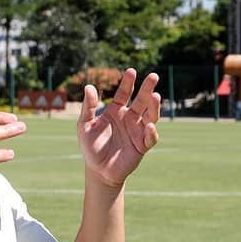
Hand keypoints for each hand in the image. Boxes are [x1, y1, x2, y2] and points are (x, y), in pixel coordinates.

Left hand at [77, 68, 159, 186]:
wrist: (98, 170)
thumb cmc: (91, 146)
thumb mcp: (85, 125)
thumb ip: (88, 107)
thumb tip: (88, 86)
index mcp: (116, 111)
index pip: (124, 93)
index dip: (128, 83)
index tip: (131, 71)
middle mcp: (129, 118)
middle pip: (141, 100)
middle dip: (148, 88)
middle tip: (154, 76)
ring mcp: (137, 131)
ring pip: (150, 116)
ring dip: (154, 107)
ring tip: (156, 96)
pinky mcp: (142, 145)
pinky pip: (150, 137)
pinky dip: (151, 132)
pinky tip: (150, 125)